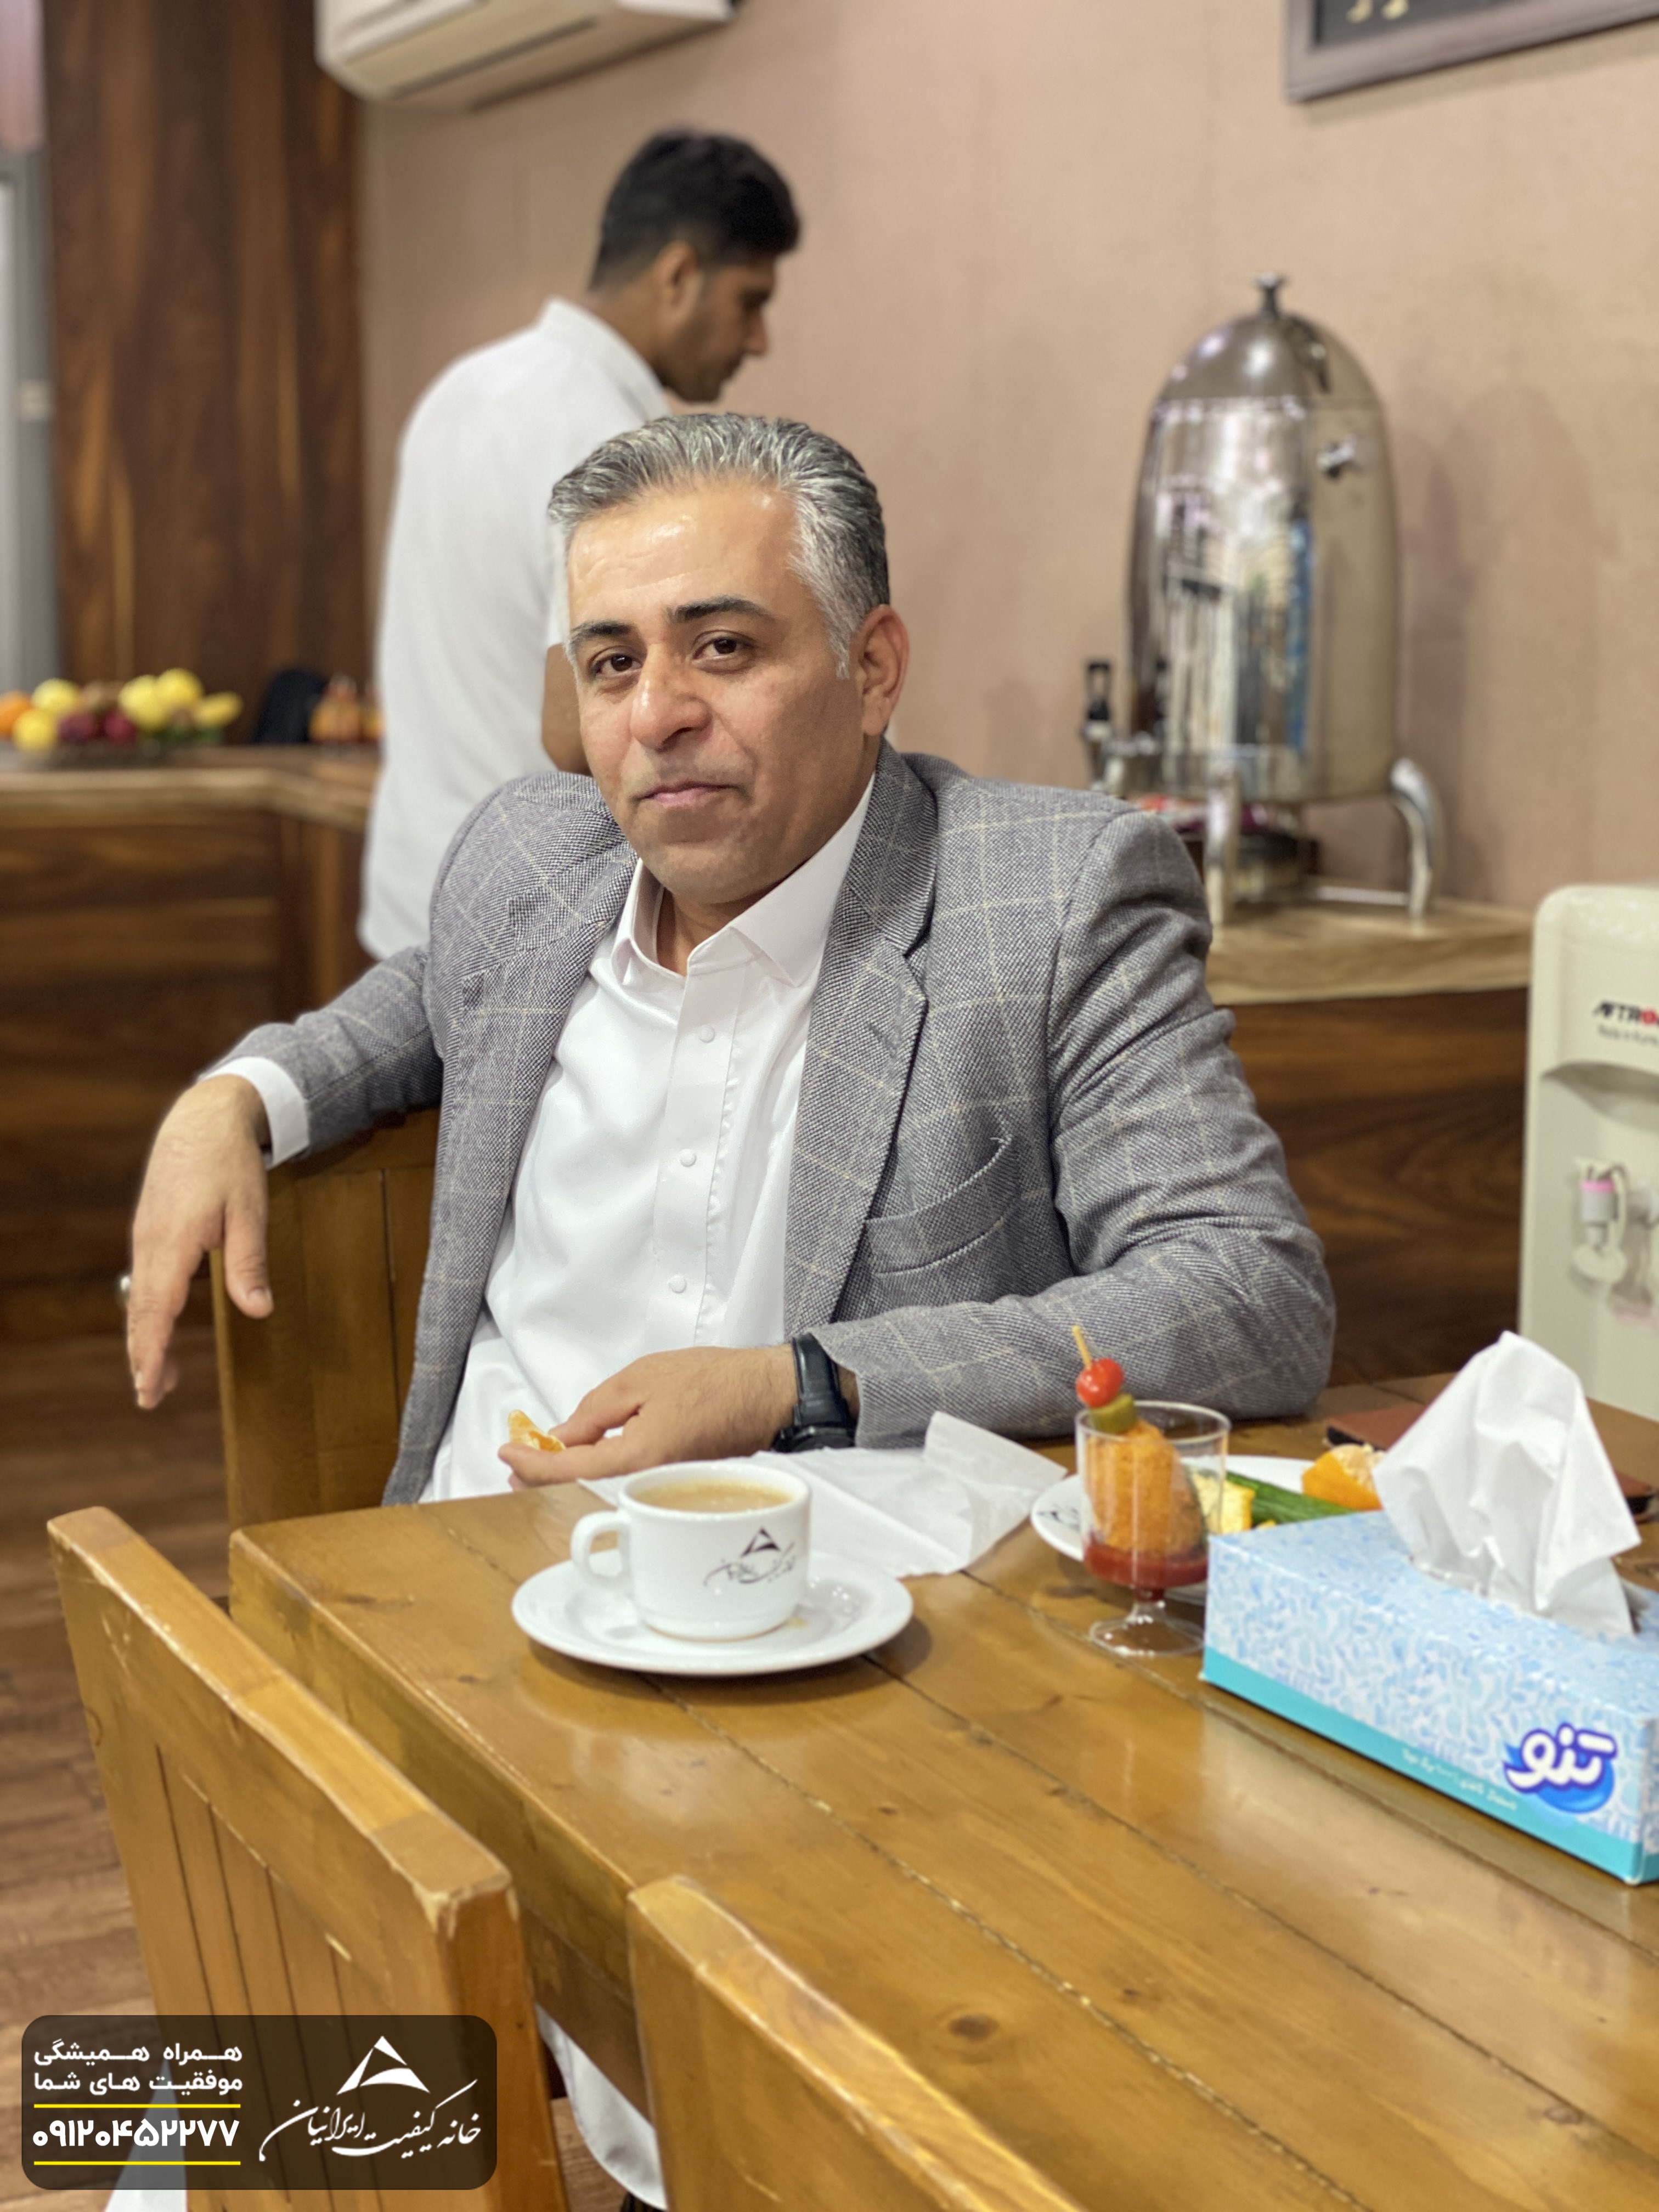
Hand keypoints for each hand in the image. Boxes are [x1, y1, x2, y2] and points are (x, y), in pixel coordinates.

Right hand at [129, 1075, 271, 1409]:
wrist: (203, 1118)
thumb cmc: (230, 1164)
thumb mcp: (250, 1212)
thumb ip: (249, 1264)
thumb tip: (258, 1311)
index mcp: (173, 1241)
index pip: (158, 1310)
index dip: (152, 1351)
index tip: (149, 1386)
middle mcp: (150, 1243)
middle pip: (142, 1312)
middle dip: (143, 1357)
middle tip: (149, 1399)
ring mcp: (146, 1236)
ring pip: (141, 1298)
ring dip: (145, 1338)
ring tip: (156, 1376)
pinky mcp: (150, 1231)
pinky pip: (145, 1281)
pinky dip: (147, 1312)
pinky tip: (158, 1327)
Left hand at [498, 1345, 797, 1489]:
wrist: (766, 1393)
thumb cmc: (713, 1380)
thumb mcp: (641, 1379)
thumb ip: (595, 1410)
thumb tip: (561, 1435)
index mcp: (637, 1456)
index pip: (568, 1471)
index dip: (530, 1465)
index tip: (506, 1452)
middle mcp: (648, 1480)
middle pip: (581, 1485)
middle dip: (542, 1475)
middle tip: (515, 1460)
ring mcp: (661, 1483)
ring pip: (601, 1483)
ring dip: (568, 1469)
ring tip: (540, 1455)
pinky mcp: (672, 1476)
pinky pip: (623, 1476)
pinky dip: (596, 1466)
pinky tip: (584, 1451)